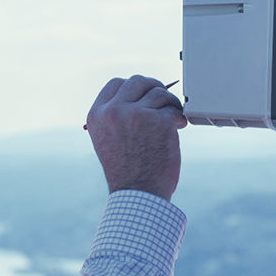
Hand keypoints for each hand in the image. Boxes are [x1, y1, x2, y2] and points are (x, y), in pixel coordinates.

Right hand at [86, 75, 185, 200]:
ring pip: (159, 93)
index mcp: (98, 115)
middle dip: (153, 88)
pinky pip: (174, 109)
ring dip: (169, 103)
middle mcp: (114, 111)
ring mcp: (136, 114)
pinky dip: (178, 118)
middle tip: (162, 102)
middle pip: (138, 81)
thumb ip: (117, 116)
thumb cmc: (127, 171)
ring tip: (171, 119)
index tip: (143, 95)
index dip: (133, 87)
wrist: (138, 195)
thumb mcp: (108, 139)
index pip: (116, 84)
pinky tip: (177, 128)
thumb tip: (141, 95)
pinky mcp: (159, 121)